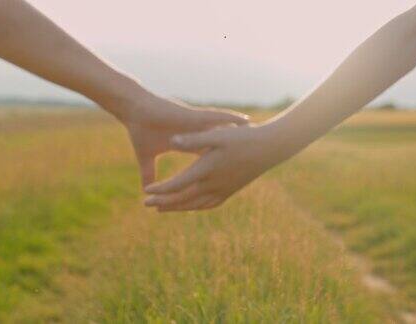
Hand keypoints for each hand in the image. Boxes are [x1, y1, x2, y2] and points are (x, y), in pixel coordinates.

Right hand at [106, 93, 249, 186]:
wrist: (134, 109)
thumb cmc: (141, 130)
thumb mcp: (147, 157)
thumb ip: (150, 173)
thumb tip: (147, 191)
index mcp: (187, 144)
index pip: (208, 155)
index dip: (221, 162)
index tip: (237, 170)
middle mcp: (195, 134)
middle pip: (221, 142)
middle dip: (237, 147)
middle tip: (258, 154)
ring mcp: (195, 124)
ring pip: (223, 128)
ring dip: (240, 132)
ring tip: (260, 135)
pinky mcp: (192, 117)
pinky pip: (214, 117)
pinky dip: (229, 118)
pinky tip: (243, 120)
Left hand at [143, 122, 293, 211]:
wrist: (269, 148)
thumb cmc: (242, 137)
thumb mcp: (216, 134)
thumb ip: (192, 139)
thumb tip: (171, 141)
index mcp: (207, 170)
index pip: (178, 185)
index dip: (160, 190)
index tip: (146, 191)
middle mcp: (214, 184)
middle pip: (183, 199)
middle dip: (164, 202)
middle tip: (146, 204)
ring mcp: (223, 190)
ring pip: (195, 204)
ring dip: (177, 207)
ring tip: (161, 209)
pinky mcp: (231, 190)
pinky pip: (209, 204)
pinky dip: (196, 207)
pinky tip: (190, 206)